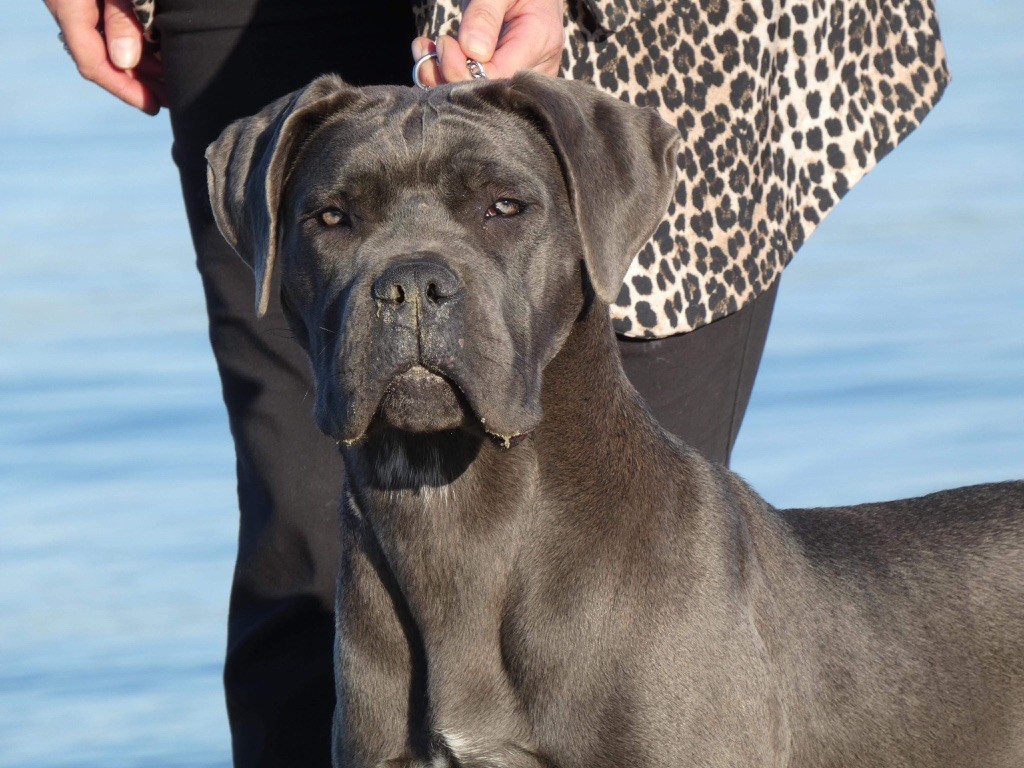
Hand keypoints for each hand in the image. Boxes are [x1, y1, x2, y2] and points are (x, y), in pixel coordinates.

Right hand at [44, 0, 165, 114]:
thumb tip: (124, 61)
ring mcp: (76, 3)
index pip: (92, 63)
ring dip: (138, 66)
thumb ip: (120, 18)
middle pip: (101, 59)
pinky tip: (158, 55)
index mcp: (69, 8)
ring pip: (106, 45)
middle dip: (137, 83)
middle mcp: (68, 10)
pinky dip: (134, 44)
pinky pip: (108, 28)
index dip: (124, 89)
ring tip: (169, 82)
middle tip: (171, 99)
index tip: (153, 106)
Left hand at [411, 0, 563, 86]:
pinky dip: (445, 76)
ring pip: (475, 98)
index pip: (498, 77)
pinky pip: (472, 91)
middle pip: (487, 95)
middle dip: (448, 77)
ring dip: (441, 77)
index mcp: (539, 43)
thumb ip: (485, 14)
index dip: (463, 71)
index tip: (445, 44)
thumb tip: (472, 51)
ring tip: (425, 49)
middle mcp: (533, 72)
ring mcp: (518, 81)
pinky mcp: (502, 84)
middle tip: (428, 49)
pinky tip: (432, 55)